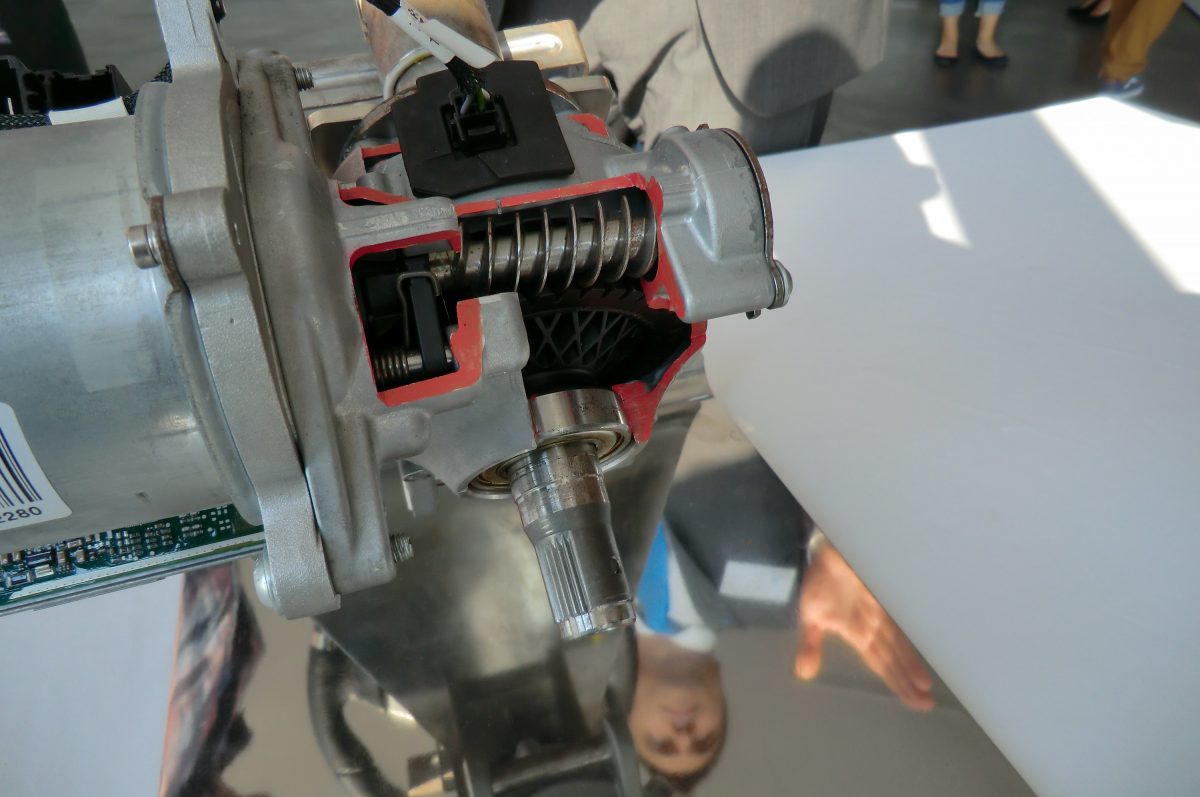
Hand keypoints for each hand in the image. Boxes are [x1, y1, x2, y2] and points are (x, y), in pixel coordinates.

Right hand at [795, 540, 934, 710]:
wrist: (824, 551)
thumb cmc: (820, 583)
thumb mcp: (810, 616)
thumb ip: (810, 645)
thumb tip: (804, 675)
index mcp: (859, 633)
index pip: (881, 663)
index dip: (897, 682)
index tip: (914, 701)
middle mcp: (875, 624)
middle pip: (894, 657)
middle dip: (908, 680)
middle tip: (926, 703)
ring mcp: (881, 608)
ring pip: (898, 641)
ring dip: (909, 662)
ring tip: (923, 684)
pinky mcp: (884, 591)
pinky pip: (898, 614)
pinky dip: (908, 631)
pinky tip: (923, 641)